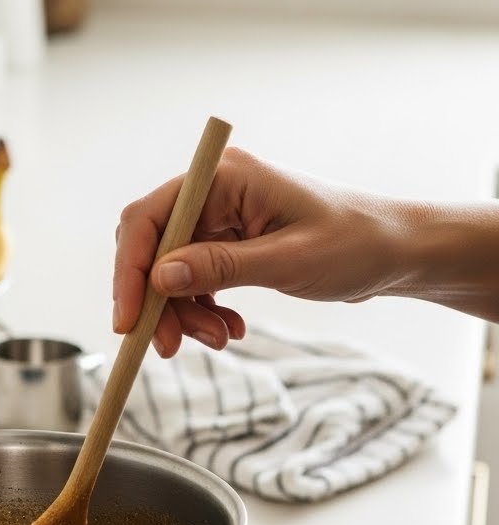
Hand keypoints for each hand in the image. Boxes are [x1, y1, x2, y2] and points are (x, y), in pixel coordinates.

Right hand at [112, 148, 407, 356]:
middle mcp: (215, 192)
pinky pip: (194, 279)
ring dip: (182, 311)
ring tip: (219, 339)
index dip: (132, 269)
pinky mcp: (229, 243)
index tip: (129, 319)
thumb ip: (221, 267)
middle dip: (156, 300)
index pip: (151, 217)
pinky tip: (229, 329)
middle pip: (153, 246)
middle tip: (167, 345)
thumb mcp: (288, 261)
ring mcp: (220, 217)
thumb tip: (160, 277)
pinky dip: (202, 309)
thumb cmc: (355, 244)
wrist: (395, 254)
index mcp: (226, 178)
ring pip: (170, 270)